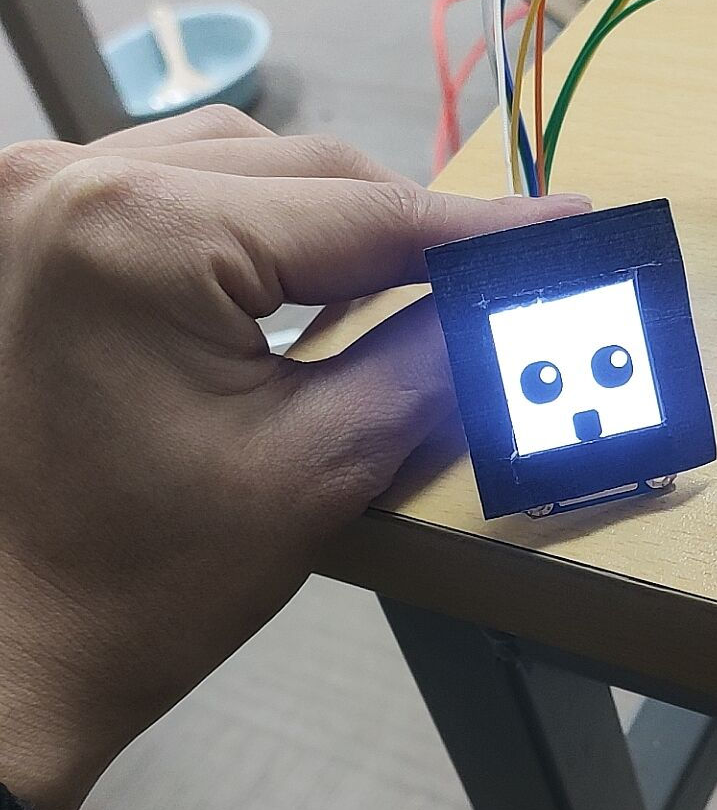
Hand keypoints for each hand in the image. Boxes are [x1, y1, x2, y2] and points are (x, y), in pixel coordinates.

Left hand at [0, 108, 586, 809]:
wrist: (8, 647)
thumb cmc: (137, 586)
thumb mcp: (316, 468)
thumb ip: (432, 362)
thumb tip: (518, 301)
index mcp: (141, 232)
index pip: (360, 211)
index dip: (478, 230)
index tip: (567, 230)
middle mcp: (69, 181)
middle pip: (298, 170)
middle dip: (402, 228)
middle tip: (497, 275)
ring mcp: (25, 198)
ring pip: (233, 162)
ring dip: (320, 216)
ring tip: (395, 284)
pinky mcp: (17, 229)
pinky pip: (162, 184)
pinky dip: (239, 220)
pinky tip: (287, 276)